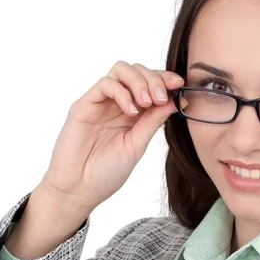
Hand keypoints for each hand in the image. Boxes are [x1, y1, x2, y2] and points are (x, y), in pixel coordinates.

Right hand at [39, 60, 183, 211]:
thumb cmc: (106, 172)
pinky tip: (130, 111)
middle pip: (138, 71)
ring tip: (147, 102)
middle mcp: (118, 103)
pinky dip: (122, 92)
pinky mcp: (84, 105)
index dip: (166, 79)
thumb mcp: (137, 145)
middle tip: (161, 97)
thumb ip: (153, 121)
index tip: (180, 84)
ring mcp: (101, 103)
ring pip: (121, 70)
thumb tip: (175, 100)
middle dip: (155, 79)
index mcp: (133, 113)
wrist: (79, 189)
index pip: (151, 84)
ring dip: (139, 81)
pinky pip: (105, 84)